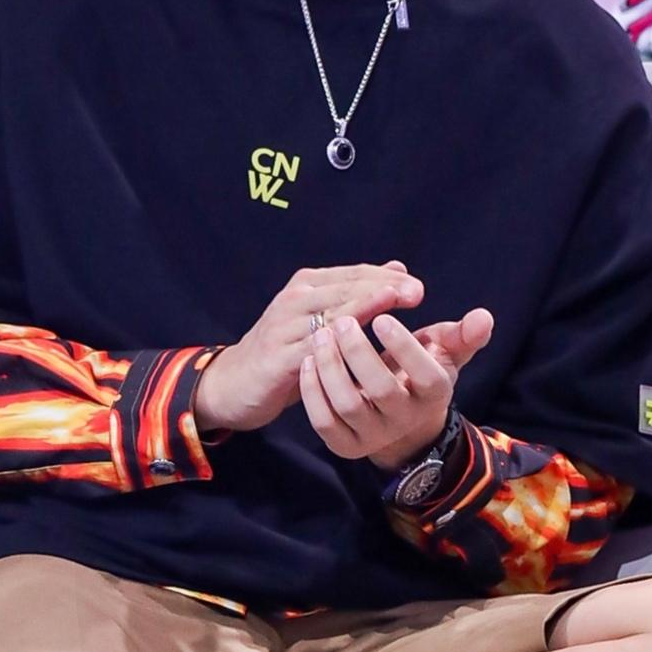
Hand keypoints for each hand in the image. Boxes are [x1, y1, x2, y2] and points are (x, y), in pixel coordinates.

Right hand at [194, 262, 424, 434]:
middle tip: (416, 292)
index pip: (354, 275)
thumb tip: (397, 269)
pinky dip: (336, 343)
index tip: (417, 287)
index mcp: (308, 286)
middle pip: (346, 288)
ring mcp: (284, 326)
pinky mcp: (278, 357)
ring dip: (364, 305)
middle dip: (383, 288)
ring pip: (331, 313)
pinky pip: (312, 349)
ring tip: (393, 301)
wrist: (234, 382)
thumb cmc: (286, 349)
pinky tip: (357, 344)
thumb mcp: (322, 318)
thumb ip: (357, 294)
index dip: (387, 278)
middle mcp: (296, 299)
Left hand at [299, 307, 493, 468]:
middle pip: (381, 390)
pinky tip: (307, 361)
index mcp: (433, 394)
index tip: (384, 316)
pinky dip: (312, 391)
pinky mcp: (345, 445)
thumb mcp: (444, 353)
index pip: (425, 375)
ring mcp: (373, 435)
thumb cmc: (419, 372)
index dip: (405, 347)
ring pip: (348, 406)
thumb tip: (483, 317)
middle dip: (359, 353)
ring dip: (330, 368)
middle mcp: (404, 419)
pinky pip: (324, 422)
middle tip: (343, 322)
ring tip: (321, 334)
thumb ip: (463, 335)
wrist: (400, 423)